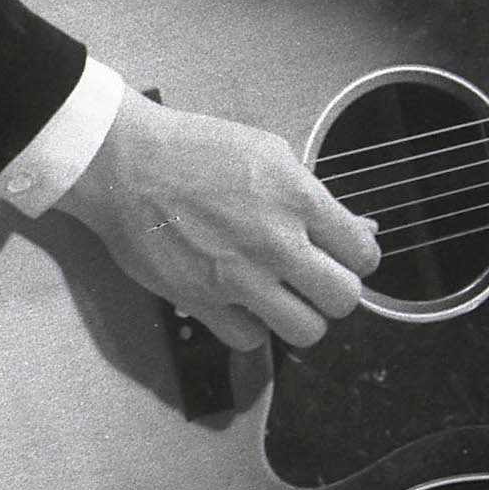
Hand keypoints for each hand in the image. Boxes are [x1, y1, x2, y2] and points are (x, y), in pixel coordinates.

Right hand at [54, 91, 381, 351]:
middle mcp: (275, 241)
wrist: (125, 162)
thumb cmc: (191, 149)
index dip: (357, 259)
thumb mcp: (267, 152)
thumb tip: (357, 229)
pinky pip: (251, 340)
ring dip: (299, 317)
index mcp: (297, 198)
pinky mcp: (202, 300)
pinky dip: (250, 327)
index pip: (363, 254)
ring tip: (282, 298)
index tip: (343, 258)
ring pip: (306, 331)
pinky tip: (241, 304)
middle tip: (314, 281)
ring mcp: (239, 276)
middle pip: (343, 299)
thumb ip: (313, 194)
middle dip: (334, 293)